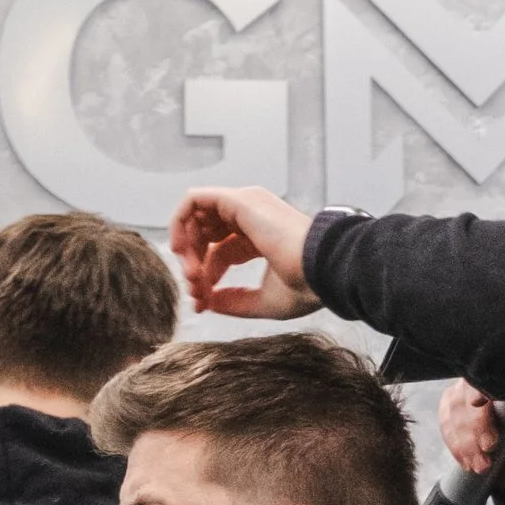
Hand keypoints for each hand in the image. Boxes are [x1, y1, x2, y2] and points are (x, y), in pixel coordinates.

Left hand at [168, 185, 318, 318]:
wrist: (325, 271)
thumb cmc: (307, 286)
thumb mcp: (263, 301)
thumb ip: (233, 301)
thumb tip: (207, 302)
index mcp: (260, 237)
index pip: (221, 253)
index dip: (206, 279)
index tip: (203, 304)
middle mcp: (251, 217)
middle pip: (205, 236)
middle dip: (194, 265)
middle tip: (195, 292)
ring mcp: (245, 205)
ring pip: (196, 218)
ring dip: (185, 248)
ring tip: (192, 276)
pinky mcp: (238, 200)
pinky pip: (193, 201)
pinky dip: (180, 223)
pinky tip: (181, 250)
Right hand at [438, 380, 504, 493]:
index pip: (489, 376)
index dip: (480, 388)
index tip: (478, 403)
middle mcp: (486, 385)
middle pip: (466, 395)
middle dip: (475, 425)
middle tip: (489, 448)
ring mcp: (467, 400)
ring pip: (452, 412)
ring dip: (464, 442)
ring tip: (483, 466)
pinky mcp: (455, 418)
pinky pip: (446, 427)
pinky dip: (455, 447)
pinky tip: (468, 463)